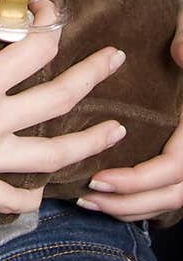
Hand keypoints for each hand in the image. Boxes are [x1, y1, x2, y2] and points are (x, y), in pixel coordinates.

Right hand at [0, 0, 129, 216]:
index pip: (33, 49)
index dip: (48, 23)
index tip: (49, 7)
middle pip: (58, 99)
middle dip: (92, 75)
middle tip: (116, 59)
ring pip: (52, 156)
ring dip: (89, 142)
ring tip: (116, 132)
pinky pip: (12, 198)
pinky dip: (31, 196)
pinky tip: (42, 191)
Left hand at [73, 0, 182, 220]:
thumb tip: (179, 52)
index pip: (174, 167)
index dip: (138, 179)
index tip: (99, 177)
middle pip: (172, 195)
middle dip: (129, 202)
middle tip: (88, 195)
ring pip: (172, 201)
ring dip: (133, 207)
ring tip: (91, 201)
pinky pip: (170, 195)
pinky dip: (143, 204)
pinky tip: (111, 199)